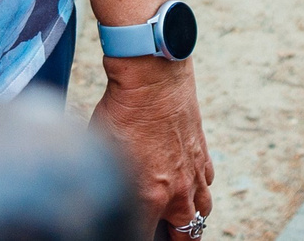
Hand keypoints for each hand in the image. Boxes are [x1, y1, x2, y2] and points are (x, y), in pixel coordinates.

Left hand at [92, 57, 211, 233]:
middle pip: (185, 235)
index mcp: (149, 198)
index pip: (144, 239)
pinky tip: (189, 186)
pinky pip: (207, 184)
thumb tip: (97, 197)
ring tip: (180, 223)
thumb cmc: (122, 112)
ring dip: (191, 220)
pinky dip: (199, 190)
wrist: (153, 78)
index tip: (127, 230)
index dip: (136, 238)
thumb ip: (104, 184)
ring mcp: (193, 172)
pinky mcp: (202, 153)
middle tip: (162, 235)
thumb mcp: (101, 153)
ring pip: (202, 211)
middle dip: (174, 240)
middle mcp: (176, 192)